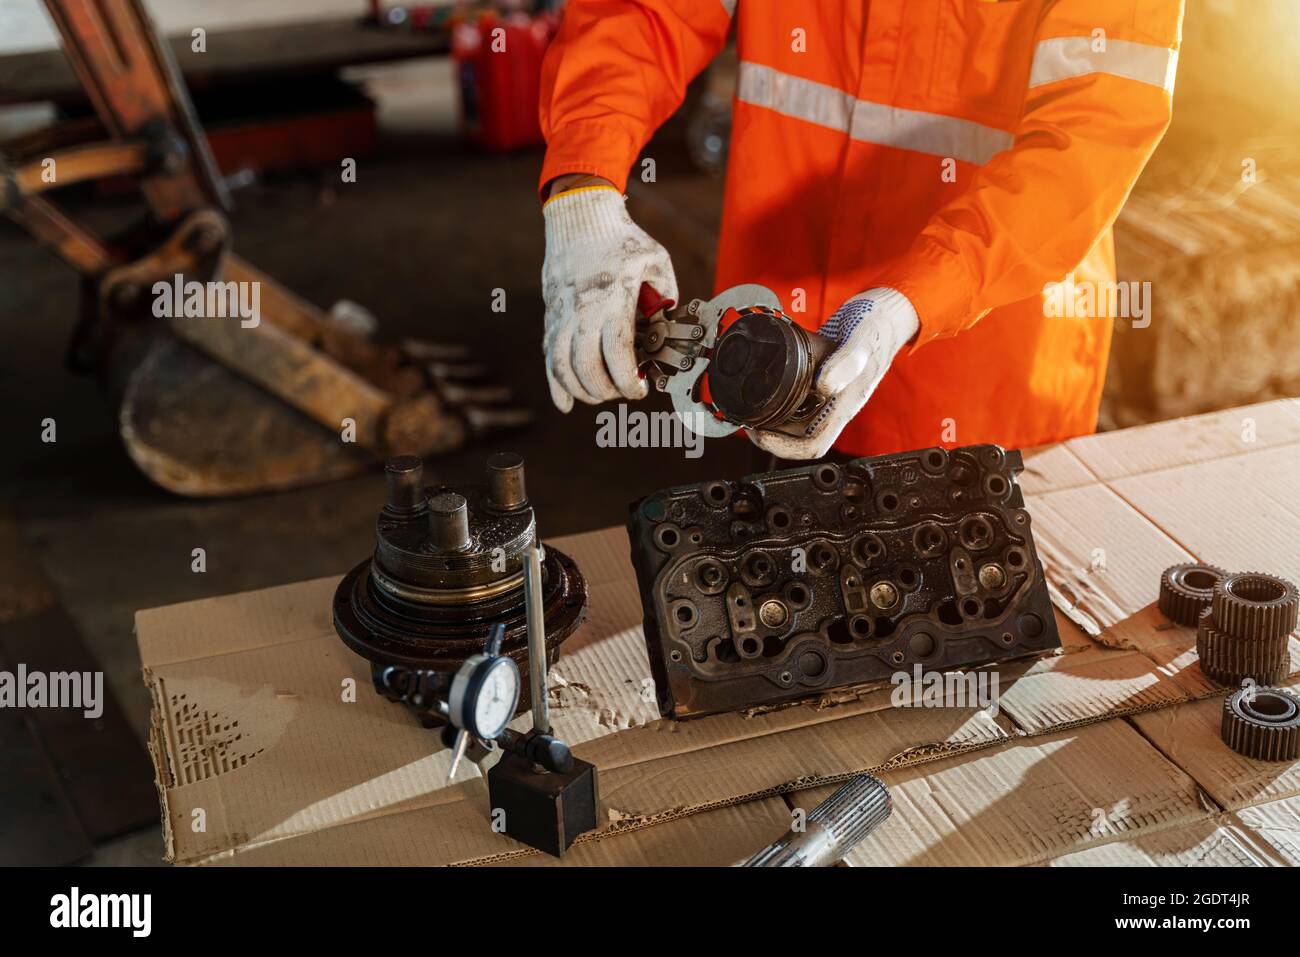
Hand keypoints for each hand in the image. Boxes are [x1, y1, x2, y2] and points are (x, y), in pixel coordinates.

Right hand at [541, 186, 676, 411]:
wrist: (580, 218)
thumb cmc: (623, 240)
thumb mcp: (656, 261)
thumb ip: (666, 298)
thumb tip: (666, 332)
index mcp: (613, 298)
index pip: (616, 351)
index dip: (628, 380)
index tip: (639, 389)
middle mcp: (582, 310)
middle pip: (587, 367)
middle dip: (608, 390)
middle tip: (625, 391)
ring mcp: (562, 316)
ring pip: (563, 368)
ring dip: (583, 391)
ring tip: (603, 394)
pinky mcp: (550, 318)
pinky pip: (548, 358)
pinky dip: (556, 386)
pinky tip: (566, 405)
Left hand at [747, 288, 918, 459]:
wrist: (885, 313)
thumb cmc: (877, 326)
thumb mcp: (862, 339)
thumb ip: (847, 362)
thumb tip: (823, 387)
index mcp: (846, 404)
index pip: (814, 444)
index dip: (784, 447)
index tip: (760, 433)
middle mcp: (835, 405)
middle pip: (798, 438)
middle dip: (770, 435)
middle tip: (746, 419)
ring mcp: (828, 395)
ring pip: (794, 421)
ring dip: (771, 420)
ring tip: (749, 406)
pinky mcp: (820, 382)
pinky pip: (796, 401)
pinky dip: (777, 400)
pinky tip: (764, 388)